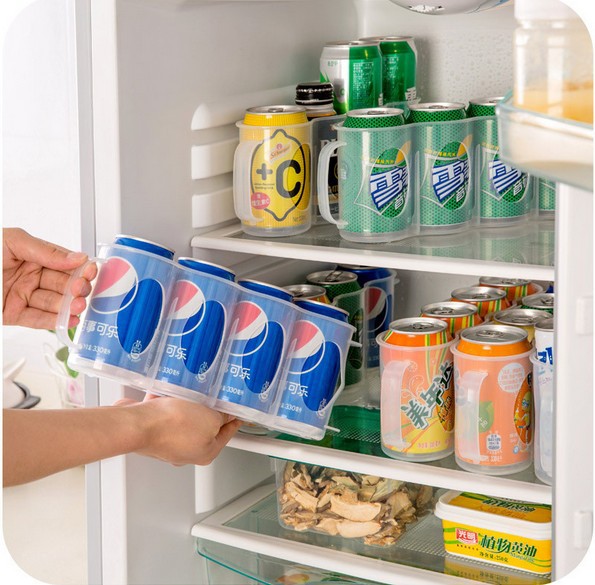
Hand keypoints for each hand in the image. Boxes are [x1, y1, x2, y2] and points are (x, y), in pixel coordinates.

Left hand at [2, 228, 96, 328]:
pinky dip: (53, 321)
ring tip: (77, 306)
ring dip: (68, 306)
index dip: (79, 267)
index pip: (63, 261)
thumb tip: (76, 257)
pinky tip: (68, 320)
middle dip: (75, 288)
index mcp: (30, 254)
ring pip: (52, 303)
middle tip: (82, 290)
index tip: (91, 270)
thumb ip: (45, 251)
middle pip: (61, 284)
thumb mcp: (11, 242)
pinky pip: (37, 319)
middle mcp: (28, 275)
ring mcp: (21, 295)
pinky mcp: (12, 314)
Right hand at [114, 396, 241, 465]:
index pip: (226, 435)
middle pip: (204, 427)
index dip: (234, 421)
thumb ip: (221, 416)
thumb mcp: (210, 418)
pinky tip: (169, 392)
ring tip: (188, 392)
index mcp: (205, 453)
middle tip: (213, 396)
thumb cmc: (172, 426)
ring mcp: (167, 442)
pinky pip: (165, 413)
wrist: (138, 424)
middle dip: (208, 410)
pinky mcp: (153, 431)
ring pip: (183, 418)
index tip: (237, 413)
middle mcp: (186, 452)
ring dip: (186, 404)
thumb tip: (225, 414)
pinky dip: (167, 402)